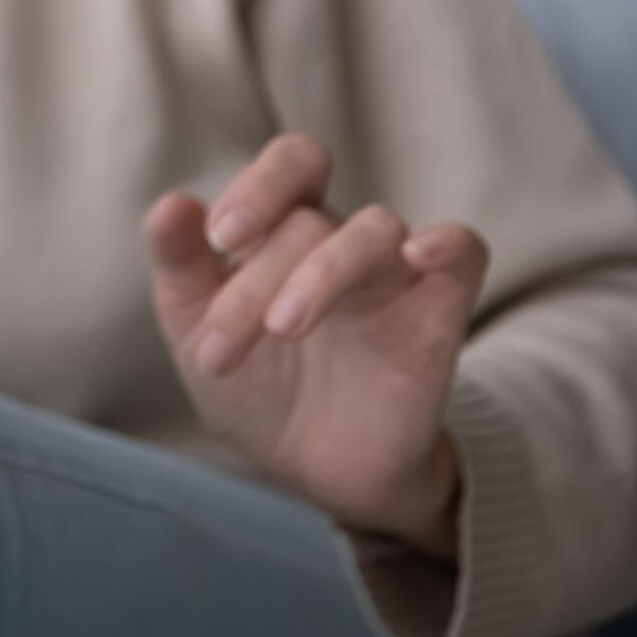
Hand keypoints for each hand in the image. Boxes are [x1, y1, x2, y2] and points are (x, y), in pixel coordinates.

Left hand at [145, 132, 488, 556]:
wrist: (311, 471)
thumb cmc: (252, 387)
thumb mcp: (195, 329)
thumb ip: (178, 263)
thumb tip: (172, 201)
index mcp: (281, 230)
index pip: (291, 165)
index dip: (259, 185)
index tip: (221, 236)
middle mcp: (339, 241)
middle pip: (307, 220)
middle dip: (255, 281)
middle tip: (221, 343)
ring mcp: (391, 274)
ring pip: (376, 227)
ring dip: (322, 272)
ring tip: (283, 329)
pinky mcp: (438, 315)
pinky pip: (465, 251)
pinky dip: (446, 243)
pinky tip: (417, 253)